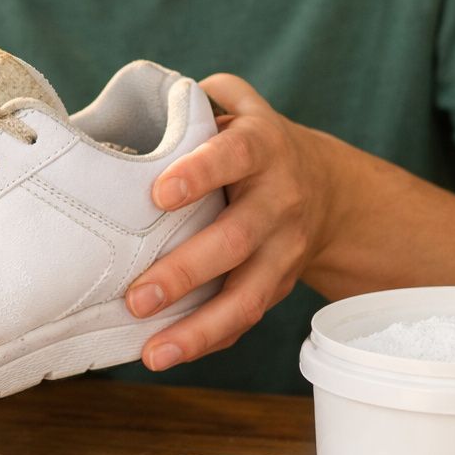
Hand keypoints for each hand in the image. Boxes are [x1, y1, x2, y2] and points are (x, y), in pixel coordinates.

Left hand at [125, 74, 338, 370]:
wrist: (327, 190)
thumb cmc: (250, 145)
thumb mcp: (235, 106)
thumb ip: (189, 100)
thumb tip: (127, 108)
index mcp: (262, 147)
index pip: (234, 155)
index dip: (200, 173)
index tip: (159, 193)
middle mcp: (280, 200)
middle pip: (235, 239)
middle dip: (185, 271)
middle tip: (135, 296)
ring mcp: (283, 250)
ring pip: (246, 295)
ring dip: (197, 327)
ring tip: (152, 351)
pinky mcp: (277, 285)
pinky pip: (244, 319)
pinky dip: (206, 341)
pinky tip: (164, 354)